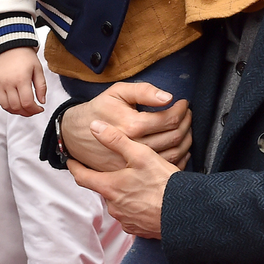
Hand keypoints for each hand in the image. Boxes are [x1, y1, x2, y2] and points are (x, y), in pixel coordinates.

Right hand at [0, 47, 46, 115]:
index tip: (40, 109)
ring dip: (16, 111)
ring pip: (6, 106)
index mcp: (21, 79)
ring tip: (24, 108)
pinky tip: (14, 103)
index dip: (35, 110)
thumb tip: (42, 101)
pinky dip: (6, 105)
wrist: (11, 46)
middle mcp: (8, 83)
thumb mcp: (38, 69)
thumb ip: (41, 87)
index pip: (27, 102)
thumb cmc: (25, 56)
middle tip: (33, 110)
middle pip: (16, 107)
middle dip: (27, 112)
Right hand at [61, 81, 191, 171]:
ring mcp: (134, 162)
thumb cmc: (99, 109)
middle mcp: (134, 147)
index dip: (181, 110)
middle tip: (187, 113)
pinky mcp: (133, 171)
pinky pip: (163, 167)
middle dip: (186, 122)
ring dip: (186, 138)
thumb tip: (168, 97)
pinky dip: (179, 156)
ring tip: (185, 126)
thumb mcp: (117, 92)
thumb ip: (143, 91)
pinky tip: (180, 145)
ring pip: (173, 153)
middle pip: (174, 137)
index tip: (183, 103)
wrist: (76, 134)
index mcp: (132, 125)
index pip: (169, 120)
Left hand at [69, 120, 178, 238]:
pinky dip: (136, 206)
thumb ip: (116, 140)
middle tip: (120, 170)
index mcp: (110, 187)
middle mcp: (113, 206)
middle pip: (104, 189)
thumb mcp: (141, 155)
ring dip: (124, 194)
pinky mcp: (138, 229)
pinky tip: (149, 199)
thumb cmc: (163, 183)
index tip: (71, 161)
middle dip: (109, 179)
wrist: (184, 213)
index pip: (83, 177)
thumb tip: (95, 127)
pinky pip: (131, 215)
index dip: (75, 167)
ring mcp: (125, 219)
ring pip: (119, 203)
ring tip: (139, 184)